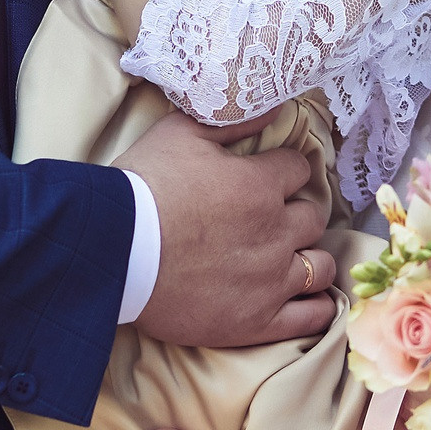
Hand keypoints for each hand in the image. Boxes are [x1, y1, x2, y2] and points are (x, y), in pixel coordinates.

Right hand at [118, 113, 335, 347]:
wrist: (111, 250)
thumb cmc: (143, 186)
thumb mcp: (182, 134)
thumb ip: (234, 121)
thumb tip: (275, 107)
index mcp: (261, 185)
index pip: (299, 169)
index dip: (284, 170)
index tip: (271, 177)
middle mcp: (275, 232)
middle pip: (313, 217)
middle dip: (297, 213)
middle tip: (274, 218)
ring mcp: (271, 281)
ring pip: (319, 267)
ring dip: (309, 257)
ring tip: (290, 258)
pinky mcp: (258, 322)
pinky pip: (312, 318)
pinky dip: (317, 308)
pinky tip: (308, 300)